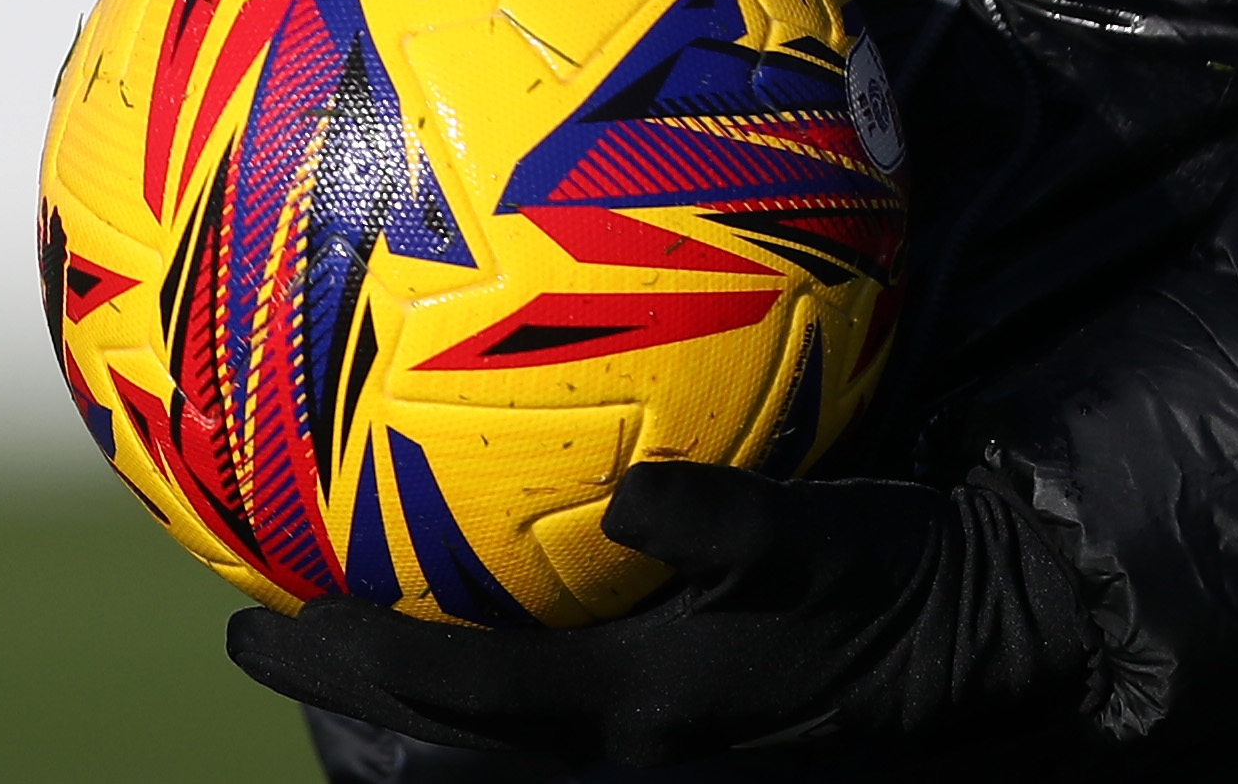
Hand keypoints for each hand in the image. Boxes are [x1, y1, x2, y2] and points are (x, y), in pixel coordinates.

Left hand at [225, 461, 1097, 769]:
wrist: (984, 641)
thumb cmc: (903, 576)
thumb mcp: (823, 541)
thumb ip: (727, 523)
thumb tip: (635, 497)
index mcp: (641, 702)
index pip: (458, 690)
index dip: (352, 660)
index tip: (254, 620)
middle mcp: (626, 739)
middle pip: (446, 735)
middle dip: (346, 691)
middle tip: (253, 630)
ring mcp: (649, 741)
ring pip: (487, 739)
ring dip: (401, 703)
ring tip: (326, 644)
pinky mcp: (676, 720)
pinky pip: (540, 709)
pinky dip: (474, 683)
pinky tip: (463, 622)